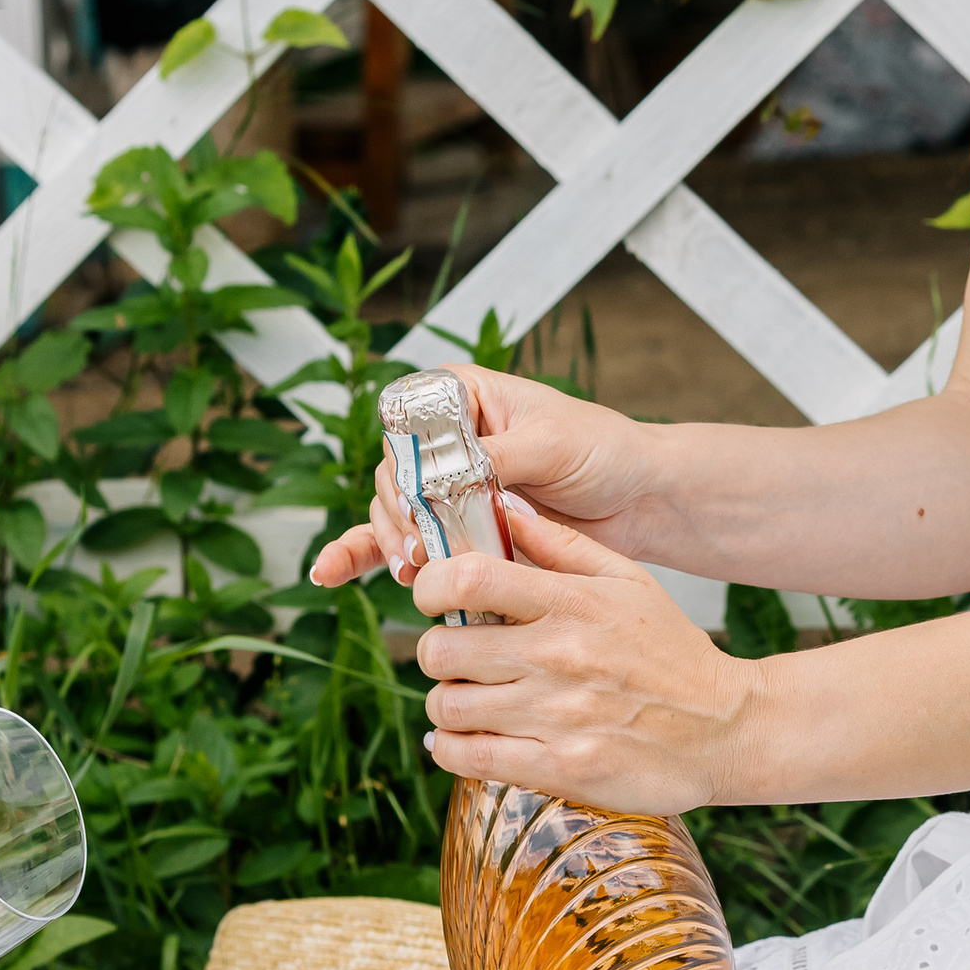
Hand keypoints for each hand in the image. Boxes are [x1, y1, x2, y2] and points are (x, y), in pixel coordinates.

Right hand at [309, 368, 658, 591]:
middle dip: (398, 512)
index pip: (408, 418)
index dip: (405, 459)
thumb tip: (449, 475)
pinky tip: (331, 573)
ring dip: (392, 542)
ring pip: (392, 511)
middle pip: (393, 472)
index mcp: (464, 396)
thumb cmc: (603, 451)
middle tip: (420, 547)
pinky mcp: (454, 527)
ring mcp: (446, 484)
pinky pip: (400, 539)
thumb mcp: (552, 443)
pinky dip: (365, 555)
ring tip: (411, 570)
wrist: (638, 498)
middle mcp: (445, 438)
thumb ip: (497, 457)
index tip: (419, 497)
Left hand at [413, 499, 767, 814]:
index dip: (431, 586)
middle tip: (454, 658)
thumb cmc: (674, 655)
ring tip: (464, 701)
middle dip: (436, 653)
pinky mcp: (560, 768)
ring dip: (445, 704)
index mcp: (573, 604)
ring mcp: (558, 715)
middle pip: (442, 649)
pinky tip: (462, 741)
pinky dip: (451, 750)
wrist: (726, 729)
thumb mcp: (629, 582)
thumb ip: (562, 547)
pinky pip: (469, 758)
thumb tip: (504, 509)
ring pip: (449, 707)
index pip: (468, 579)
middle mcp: (560, 656)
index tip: (433, 598)